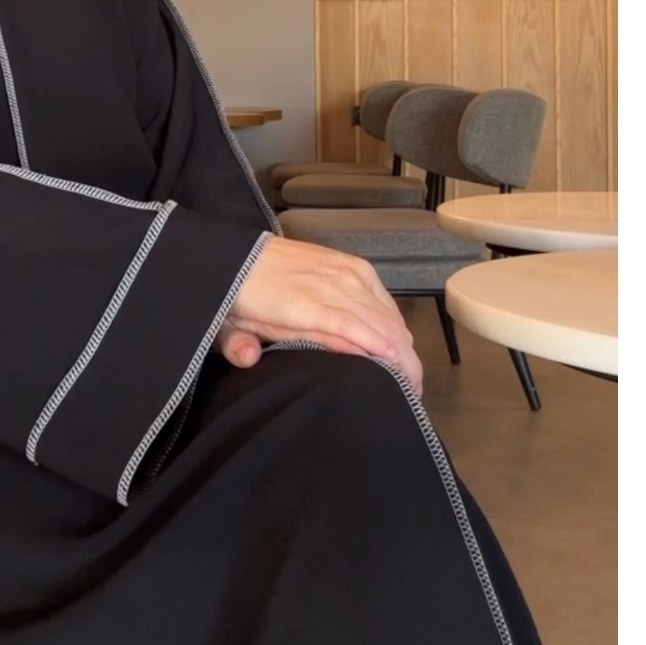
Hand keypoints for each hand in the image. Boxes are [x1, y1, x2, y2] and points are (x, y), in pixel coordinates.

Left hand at [219, 237, 422, 395]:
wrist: (243, 255)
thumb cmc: (241, 299)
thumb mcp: (233, 326)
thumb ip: (241, 345)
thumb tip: (249, 358)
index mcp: (299, 302)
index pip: (352, 330)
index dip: (383, 358)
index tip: (402, 386)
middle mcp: (330, 283)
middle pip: (380, 324)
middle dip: (403, 359)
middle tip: (412, 390)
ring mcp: (345, 271)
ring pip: (386, 312)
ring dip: (403, 342)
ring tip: (411, 372)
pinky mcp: (353, 264)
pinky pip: (384, 296)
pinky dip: (394, 320)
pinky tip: (399, 340)